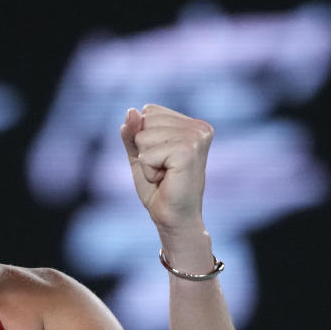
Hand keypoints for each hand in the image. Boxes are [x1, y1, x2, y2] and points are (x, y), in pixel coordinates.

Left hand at [120, 104, 212, 235]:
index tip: (162, 159)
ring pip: (143, 136)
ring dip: (147, 161)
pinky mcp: (188, 151)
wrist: (173, 219)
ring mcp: (196, 137)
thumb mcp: (139, 153)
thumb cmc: (159, 188)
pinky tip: (166, 180)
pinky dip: (149, 171)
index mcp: (192, 123)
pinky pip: (146, 154)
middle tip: (163, 170)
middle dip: (144, 150)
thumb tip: (131, 110)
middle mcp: (198, 127)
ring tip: (165, 175)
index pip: (148, 111)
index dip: (144, 139)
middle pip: (144, 121)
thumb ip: (132, 131)